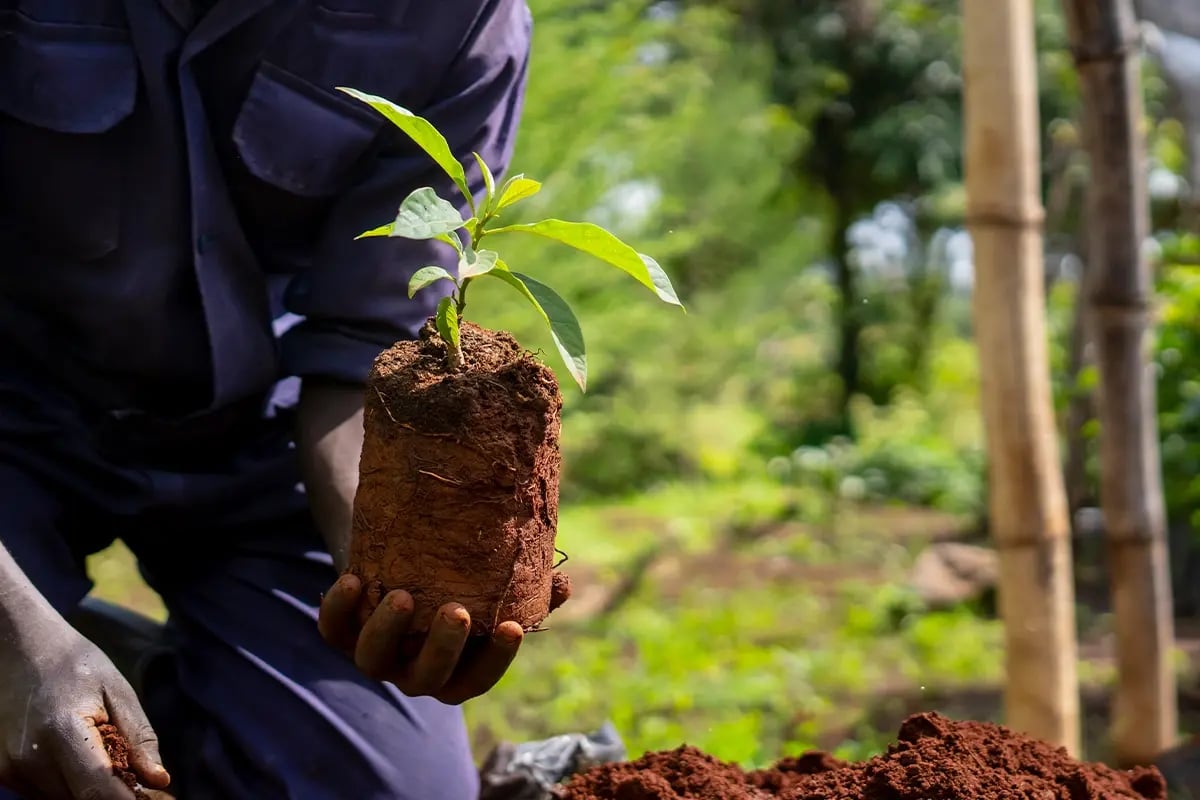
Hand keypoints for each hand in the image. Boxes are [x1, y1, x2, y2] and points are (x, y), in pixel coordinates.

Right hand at [0, 625, 169, 798]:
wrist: (19, 648)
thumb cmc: (75, 664)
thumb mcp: (117, 690)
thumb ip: (138, 737)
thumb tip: (159, 780)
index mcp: (61, 733)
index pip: (98, 791)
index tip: (153, 798)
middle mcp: (29, 759)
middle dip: (114, 795)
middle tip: (138, 779)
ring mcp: (11, 769)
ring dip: (90, 792)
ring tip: (107, 759)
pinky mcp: (4, 773)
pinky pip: (46, 794)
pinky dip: (70, 786)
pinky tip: (82, 759)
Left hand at [318, 573, 523, 704]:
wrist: (395, 559)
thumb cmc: (455, 580)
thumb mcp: (490, 584)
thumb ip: (527, 591)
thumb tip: (562, 584)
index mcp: (453, 670)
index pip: (477, 678)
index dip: (495, 659)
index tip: (510, 626)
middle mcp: (412, 671)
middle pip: (427, 678)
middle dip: (441, 649)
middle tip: (456, 611)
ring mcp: (375, 655)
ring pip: (374, 661)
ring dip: (387, 631)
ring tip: (404, 595)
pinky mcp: (340, 633)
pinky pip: (332, 630)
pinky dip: (338, 609)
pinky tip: (353, 579)